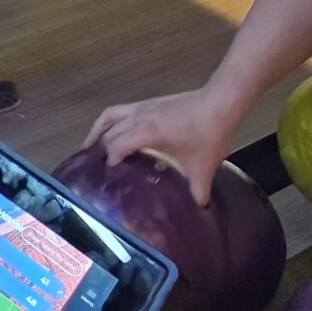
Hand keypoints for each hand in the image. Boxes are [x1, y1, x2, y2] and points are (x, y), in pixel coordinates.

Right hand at [83, 86, 239, 204]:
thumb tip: (198, 208)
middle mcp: (137, 117)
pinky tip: (118, 132)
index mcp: (145, 132)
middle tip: (98, 167)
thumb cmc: (208, 135)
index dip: (110, 161)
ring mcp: (141, 107)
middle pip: (108, 131)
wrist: (219, 104)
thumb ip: (198, 190)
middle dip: (100, 148)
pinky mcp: (149, 103)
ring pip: (109, 115)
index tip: (111, 177)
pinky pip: (120, 111)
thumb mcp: (203, 167)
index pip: (115, 146)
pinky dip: (111, 121)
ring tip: (92, 144)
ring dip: (98, 129)